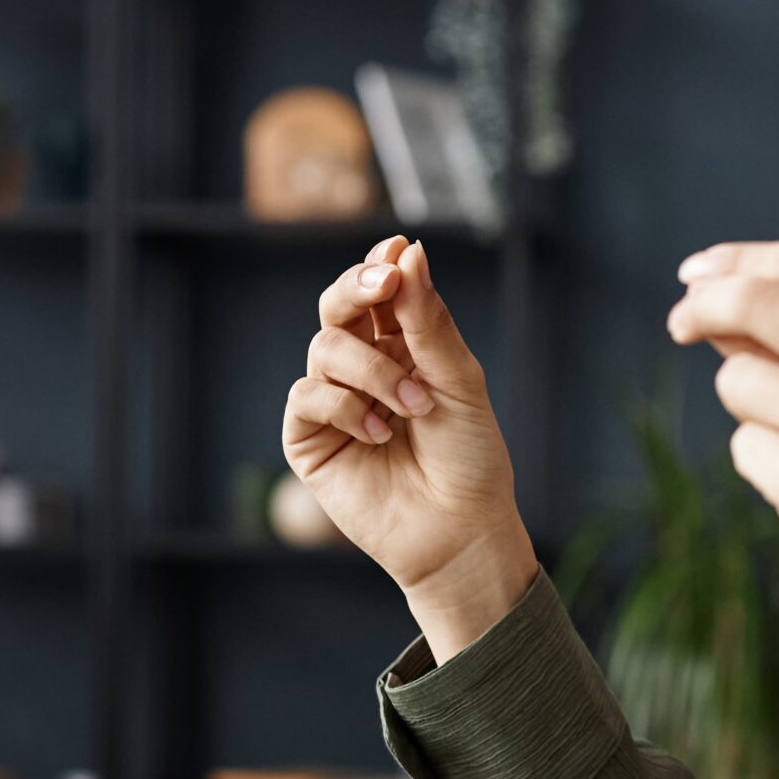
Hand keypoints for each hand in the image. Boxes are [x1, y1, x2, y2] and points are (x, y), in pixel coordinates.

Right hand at [282, 233, 537, 660]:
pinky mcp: (310, 438)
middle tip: (385, 283)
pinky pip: (308, 395)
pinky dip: (347, 407)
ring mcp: (335, 401)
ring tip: (414, 406)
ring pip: (325, 347)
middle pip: (338, 306)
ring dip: (372, 369)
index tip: (396, 251)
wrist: (460, 528)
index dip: (381, 265)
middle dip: (359, 287)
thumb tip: (410, 250)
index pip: (380, 290)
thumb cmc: (470, 457)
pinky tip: (380, 433)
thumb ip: (428, 321)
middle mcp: (364, 368)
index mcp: (404, 347)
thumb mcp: (459, 381)